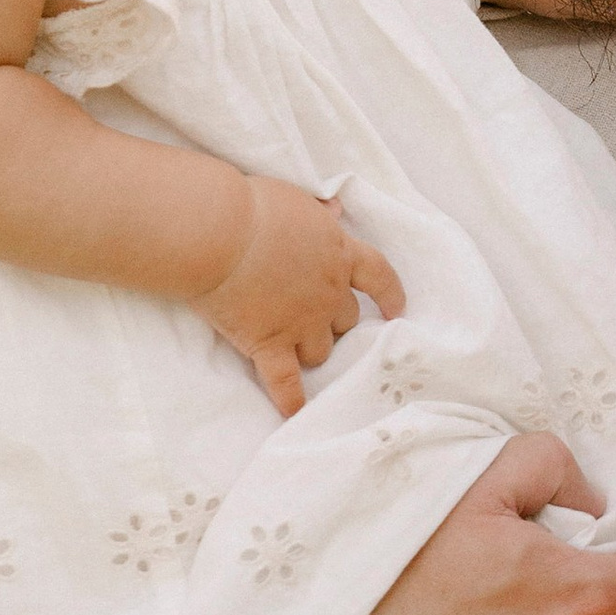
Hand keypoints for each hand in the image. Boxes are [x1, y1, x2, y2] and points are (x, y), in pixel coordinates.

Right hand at [193, 174, 405, 414]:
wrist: (219, 232)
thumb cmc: (254, 207)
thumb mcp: (297, 200)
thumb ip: (319, 212)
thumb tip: (337, 209)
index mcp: (339, 253)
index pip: (379, 276)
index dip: (389, 294)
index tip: (396, 310)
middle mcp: (327, 293)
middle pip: (346, 320)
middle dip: (334, 322)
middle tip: (312, 320)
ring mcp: (301, 322)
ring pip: (320, 351)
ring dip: (311, 351)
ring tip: (294, 351)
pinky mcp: (269, 344)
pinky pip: (286, 382)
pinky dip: (291, 400)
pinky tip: (294, 414)